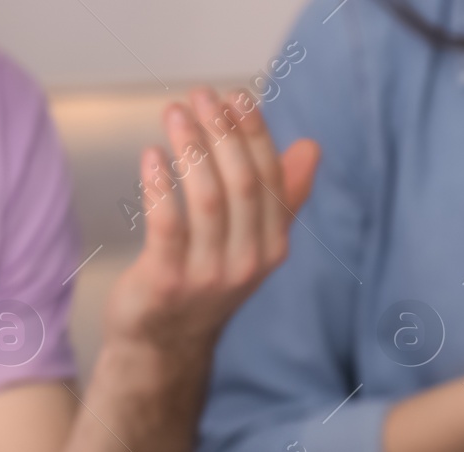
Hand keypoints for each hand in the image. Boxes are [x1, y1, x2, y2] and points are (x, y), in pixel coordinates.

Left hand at [104, 88, 320, 366]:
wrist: (165, 344)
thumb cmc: (204, 280)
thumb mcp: (249, 241)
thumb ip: (279, 197)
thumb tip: (311, 148)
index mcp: (272, 246)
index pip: (270, 180)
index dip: (255, 134)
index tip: (236, 95)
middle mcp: (249, 262)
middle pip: (243, 185)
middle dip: (223, 133)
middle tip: (201, 95)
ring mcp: (209, 276)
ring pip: (208, 200)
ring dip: (191, 149)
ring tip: (174, 112)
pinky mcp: (168, 282)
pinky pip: (167, 225)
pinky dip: (160, 186)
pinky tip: (152, 156)